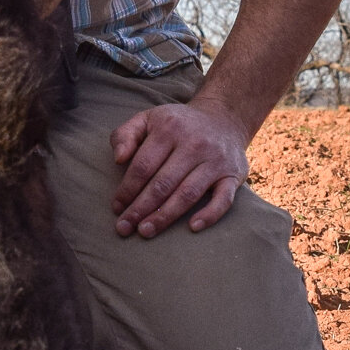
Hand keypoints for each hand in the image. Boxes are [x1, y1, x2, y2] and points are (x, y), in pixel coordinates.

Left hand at [108, 100, 249, 237]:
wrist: (223, 119)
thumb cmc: (176, 125)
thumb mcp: (147, 119)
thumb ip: (125, 135)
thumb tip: (118, 159)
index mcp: (169, 129)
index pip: (143, 165)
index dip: (127, 189)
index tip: (117, 208)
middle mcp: (194, 144)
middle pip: (163, 183)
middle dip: (141, 208)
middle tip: (125, 228)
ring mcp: (215, 160)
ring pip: (188, 194)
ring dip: (165, 216)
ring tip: (146, 231)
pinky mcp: (233, 175)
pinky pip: (223, 199)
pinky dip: (210, 215)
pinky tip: (193, 227)